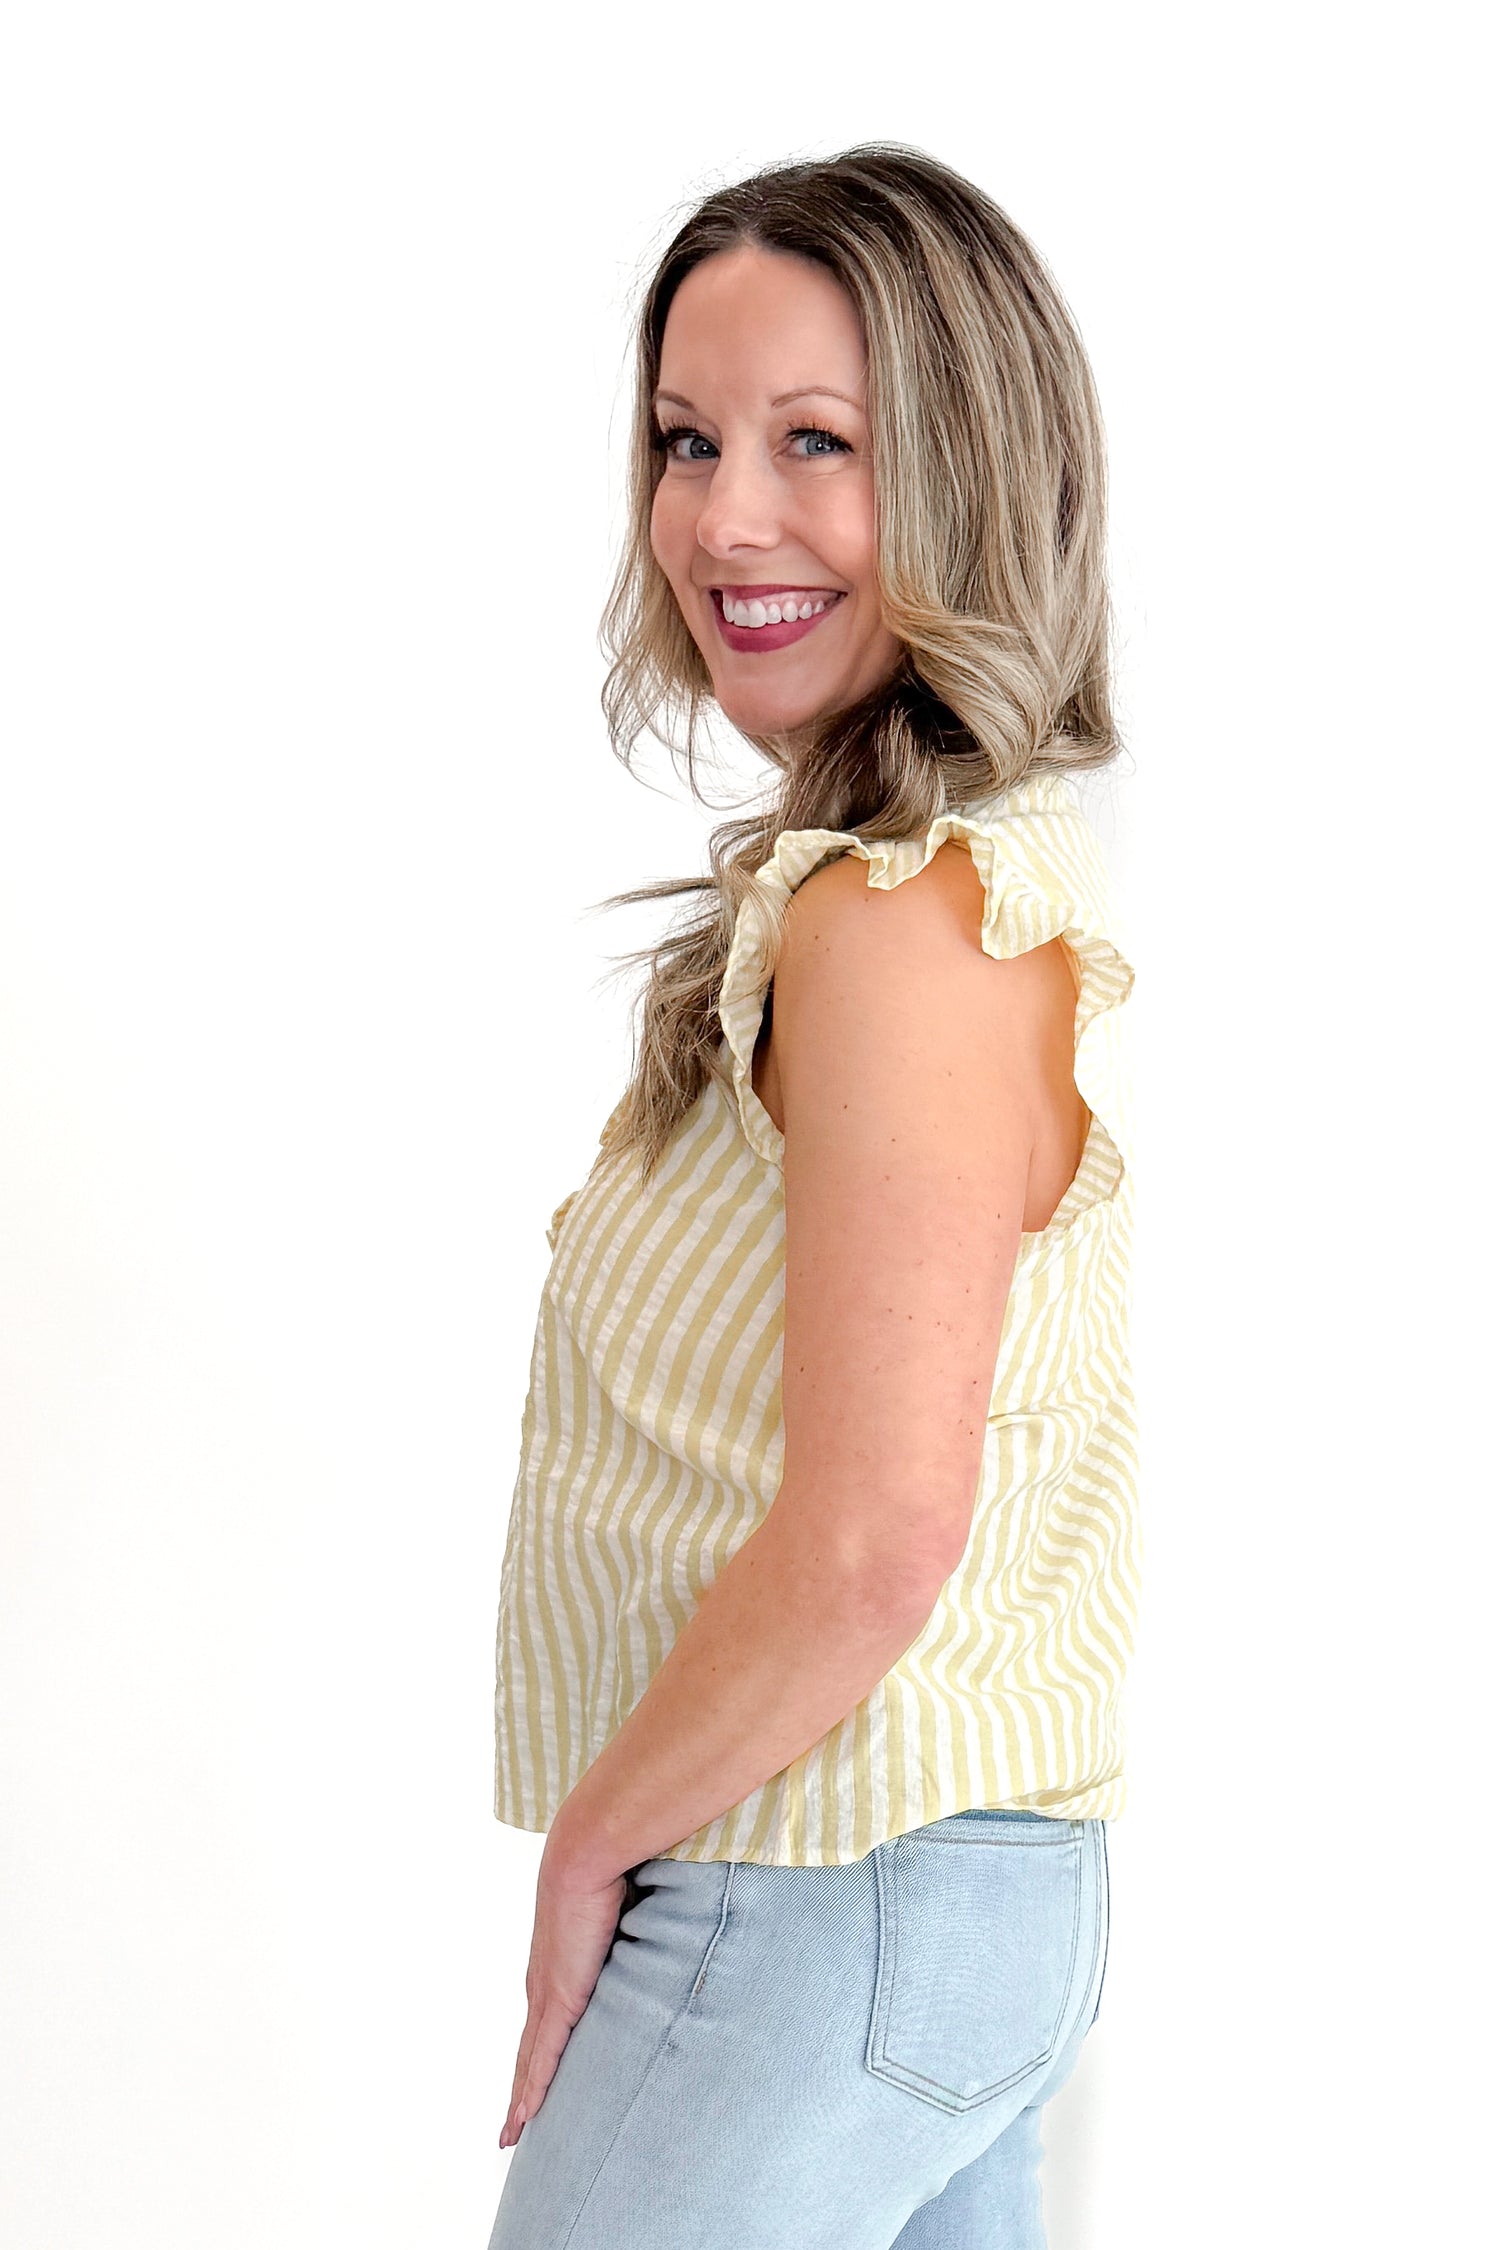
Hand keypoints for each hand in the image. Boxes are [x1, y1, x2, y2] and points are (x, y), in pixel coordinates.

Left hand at [499, 1844, 626, 2149]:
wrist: (586, 1853)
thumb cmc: (608, 1868)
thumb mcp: (625, 1909)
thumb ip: (636, 1927)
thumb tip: (658, 1921)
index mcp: (558, 1966)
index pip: (545, 2022)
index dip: (537, 2055)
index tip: (529, 2082)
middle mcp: (546, 1984)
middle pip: (530, 2052)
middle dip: (523, 2089)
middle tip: (513, 2126)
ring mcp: (548, 1994)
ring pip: (530, 2062)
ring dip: (522, 2099)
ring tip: (512, 2133)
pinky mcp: (558, 1999)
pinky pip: (542, 2058)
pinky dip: (531, 2091)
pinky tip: (523, 2118)